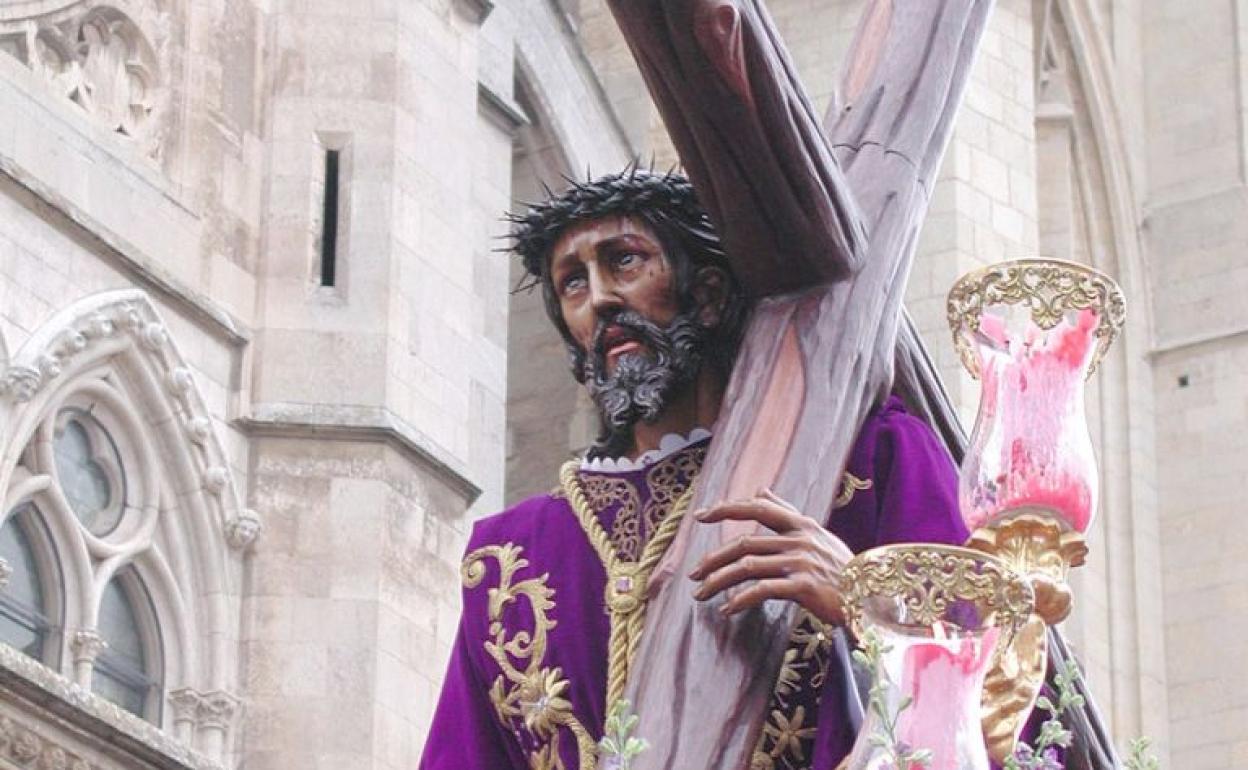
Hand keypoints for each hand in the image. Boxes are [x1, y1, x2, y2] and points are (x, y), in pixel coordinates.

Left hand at [688, 489, 853, 624]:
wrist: (873, 599)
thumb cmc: (844, 570)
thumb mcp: (818, 535)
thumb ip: (787, 512)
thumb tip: (761, 490)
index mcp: (802, 524)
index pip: (758, 507)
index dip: (727, 509)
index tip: (700, 516)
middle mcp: (800, 539)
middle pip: (744, 543)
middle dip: (713, 559)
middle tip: (694, 573)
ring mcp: (801, 562)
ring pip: (747, 567)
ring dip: (718, 582)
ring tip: (701, 594)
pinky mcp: (803, 586)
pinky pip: (761, 590)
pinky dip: (739, 600)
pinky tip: (727, 609)